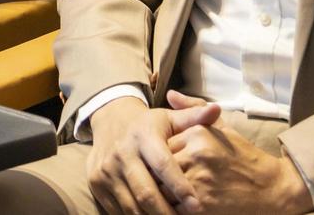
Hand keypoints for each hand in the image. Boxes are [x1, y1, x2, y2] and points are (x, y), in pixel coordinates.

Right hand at [86, 94, 221, 214]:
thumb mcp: (169, 118)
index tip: (196, 205)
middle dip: (167, 213)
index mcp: (143, 136)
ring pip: (131, 206)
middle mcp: (122, 152)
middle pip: (146, 192)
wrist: (109, 119)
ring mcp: (107, 170)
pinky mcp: (96, 183)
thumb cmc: (148, 124)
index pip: (163, 164)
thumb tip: (217, 110)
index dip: (179, 186)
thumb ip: (194, 117)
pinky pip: (116, 209)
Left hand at [164, 93, 310, 214]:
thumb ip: (194, 110)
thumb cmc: (245, 159)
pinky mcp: (202, 205)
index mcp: (198, 133)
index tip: (170, 165)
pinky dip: (174, 208)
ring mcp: (199, 179)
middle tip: (166, 182)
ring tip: (173, 193)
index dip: (163, 158)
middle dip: (160, 176)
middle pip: (158, 166)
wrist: (272, 189)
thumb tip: (170, 94)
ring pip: (162, 188)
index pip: (162, 145)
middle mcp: (196, 153)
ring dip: (165, 193)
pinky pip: (173, 207)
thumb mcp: (223, 129)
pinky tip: (182, 205)